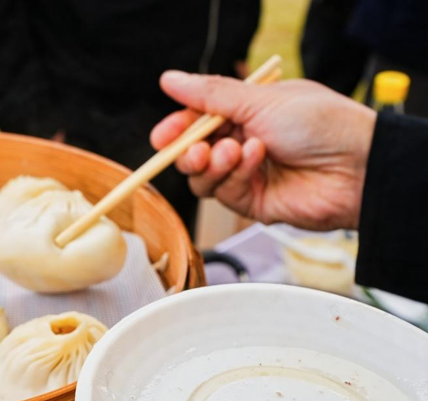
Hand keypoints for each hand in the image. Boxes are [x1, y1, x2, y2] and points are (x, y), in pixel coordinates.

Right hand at [150, 72, 376, 230]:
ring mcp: (247, 174)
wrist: (356, 167)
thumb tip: (170, 80)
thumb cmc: (321, 123)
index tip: (163, 136)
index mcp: (247, 112)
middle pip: (193, 153)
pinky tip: (256, 160)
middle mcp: (243, 143)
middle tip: (197, 149)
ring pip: (203, 177)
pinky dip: (235, 175)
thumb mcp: (259, 100)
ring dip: (213, 163)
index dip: (178, 129)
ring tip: (235, 151)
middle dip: (189, 152)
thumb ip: (210, 95)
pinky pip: (224, 193)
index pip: (198, 121)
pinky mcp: (252, 201)